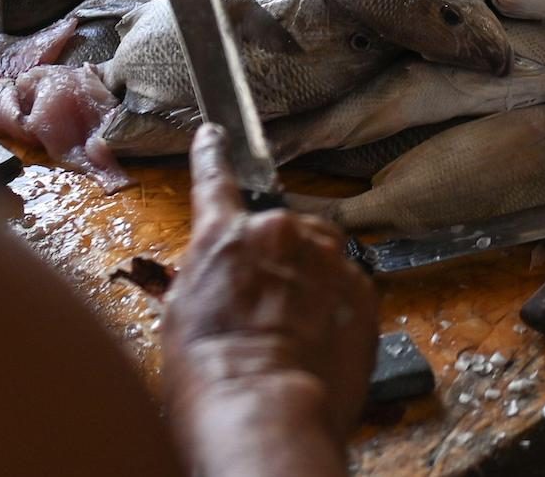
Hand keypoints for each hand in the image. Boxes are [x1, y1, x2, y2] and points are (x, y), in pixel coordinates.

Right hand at [164, 127, 377, 450]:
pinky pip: (346, 288)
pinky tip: (316, 343)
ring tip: (289, 334)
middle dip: (272, 263)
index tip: (215, 134)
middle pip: (278, 233)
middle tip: (258, 311)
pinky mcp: (362, 289)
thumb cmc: (212, 376)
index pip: (215, 179)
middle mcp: (279, 233)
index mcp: (225, 235)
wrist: (265, 411)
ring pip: (318, 258)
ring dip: (307, 283)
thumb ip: (207, 276)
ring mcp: (326, 258)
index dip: (213, 154)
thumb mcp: (182, 315)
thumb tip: (220, 277)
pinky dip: (334, 309)